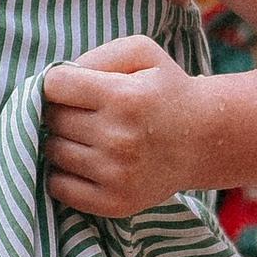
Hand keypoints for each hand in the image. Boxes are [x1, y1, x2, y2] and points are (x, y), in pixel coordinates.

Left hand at [43, 36, 205, 219]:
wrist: (204, 139)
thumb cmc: (165, 90)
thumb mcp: (142, 53)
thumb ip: (97, 56)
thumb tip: (55, 80)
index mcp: (124, 97)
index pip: (54, 85)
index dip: (57, 82)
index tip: (70, 87)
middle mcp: (119, 139)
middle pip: (52, 119)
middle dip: (59, 110)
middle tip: (81, 111)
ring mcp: (116, 175)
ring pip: (53, 152)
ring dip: (60, 140)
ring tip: (84, 135)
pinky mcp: (114, 202)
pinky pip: (58, 187)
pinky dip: (61, 173)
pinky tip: (82, 161)